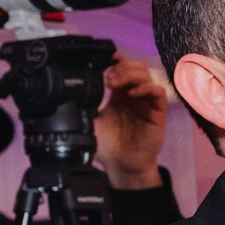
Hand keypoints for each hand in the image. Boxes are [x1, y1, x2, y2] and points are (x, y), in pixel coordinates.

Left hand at [95, 53, 171, 189]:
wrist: (122, 166)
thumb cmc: (108, 146)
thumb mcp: (90, 123)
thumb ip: (83, 107)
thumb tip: (67, 94)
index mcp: (119, 94)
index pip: (121, 68)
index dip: (114, 60)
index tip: (103, 59)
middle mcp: (134, 95)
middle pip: (136, 66)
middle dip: (121, 67)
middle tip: (108, 79)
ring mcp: (146, 102)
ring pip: (147, 74)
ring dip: (130, 74)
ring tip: (116, 84)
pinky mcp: (157, 112)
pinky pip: (158, 92)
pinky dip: (146, 88)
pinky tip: (132, 94)